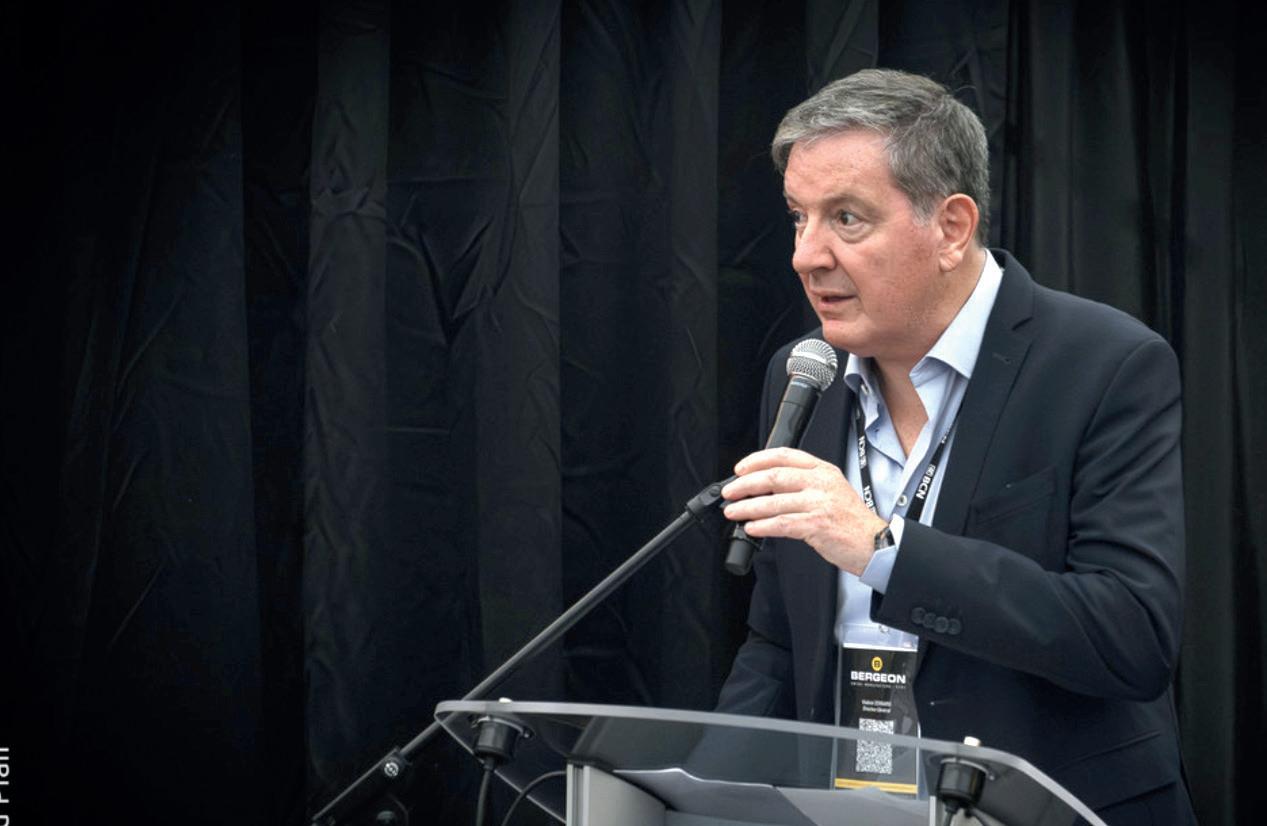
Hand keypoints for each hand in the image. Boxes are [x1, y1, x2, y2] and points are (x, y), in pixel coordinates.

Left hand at [721, 447, 888, 575]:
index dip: (757, 460)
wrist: (873, 542)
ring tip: (734, 512)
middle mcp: (821, 482)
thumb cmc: (849, 519)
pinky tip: (752, 528)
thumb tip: (764, 487)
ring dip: (748, 508)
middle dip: (745, 485)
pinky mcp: (817, 525)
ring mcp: (819, 503)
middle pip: (774, 476)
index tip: (740, 469)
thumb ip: (801, 484)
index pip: (784, 455)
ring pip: (774, 502)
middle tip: (730, 492)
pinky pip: (782, 524)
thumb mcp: (829, 490)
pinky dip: (762, 526)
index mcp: (822, 470)